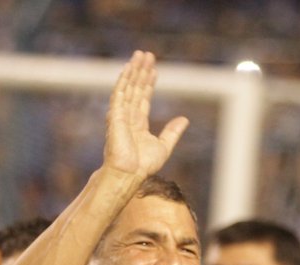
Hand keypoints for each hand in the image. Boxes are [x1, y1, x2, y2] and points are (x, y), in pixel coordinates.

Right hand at [103, 50, 188, 178]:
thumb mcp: (163, 146)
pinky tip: (128, 68)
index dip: (148, 83)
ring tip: (140, 55)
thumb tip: (184, 119)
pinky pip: (119, 94)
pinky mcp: (115, 116)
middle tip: (147, 54)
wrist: (129, 174)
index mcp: (137, 124)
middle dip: (141, 72)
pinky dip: (123, 80)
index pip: (143, 98)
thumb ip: (172, 132)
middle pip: (135, 89)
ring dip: (133, 70)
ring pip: (128, 87)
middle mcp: (127, 117)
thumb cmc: (142, 166)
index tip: (153, 70)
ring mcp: (120, 115)